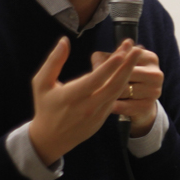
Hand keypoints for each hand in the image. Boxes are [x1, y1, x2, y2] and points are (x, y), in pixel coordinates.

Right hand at [29, 37, 141, 165]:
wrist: (51, 138)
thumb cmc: (45, 106)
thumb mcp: (41, 83)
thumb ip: (53, 61)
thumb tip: (64, 40)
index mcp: (71, 96)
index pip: (95, 80)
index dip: (110, 66)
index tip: (122, 52)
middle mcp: (87, 106)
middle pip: (113, 85)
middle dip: (128, 66)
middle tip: (137, 49)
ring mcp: (97, 114)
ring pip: (118, 92)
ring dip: (128, 73)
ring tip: (135, 55)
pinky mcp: (103, 118)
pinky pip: (116, 99)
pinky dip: (124, 83)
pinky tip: (128, 70)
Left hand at [91, 45, 163, 137]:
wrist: (141, 104)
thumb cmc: (127, 79)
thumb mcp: (118, 65)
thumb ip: (106, 59)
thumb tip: (97, 61)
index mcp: (150, 58)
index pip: (126, 57)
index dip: (109, 63)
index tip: (97, 69)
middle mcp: (156, 74)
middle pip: (124, 74)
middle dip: (107, 79)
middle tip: (95, 84)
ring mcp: (154, 91)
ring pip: (123, 91)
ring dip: (109, 94)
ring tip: (101, 94)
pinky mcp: (148, 106)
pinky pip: (124, 106)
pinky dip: (113, 106)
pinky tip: (107, 105)